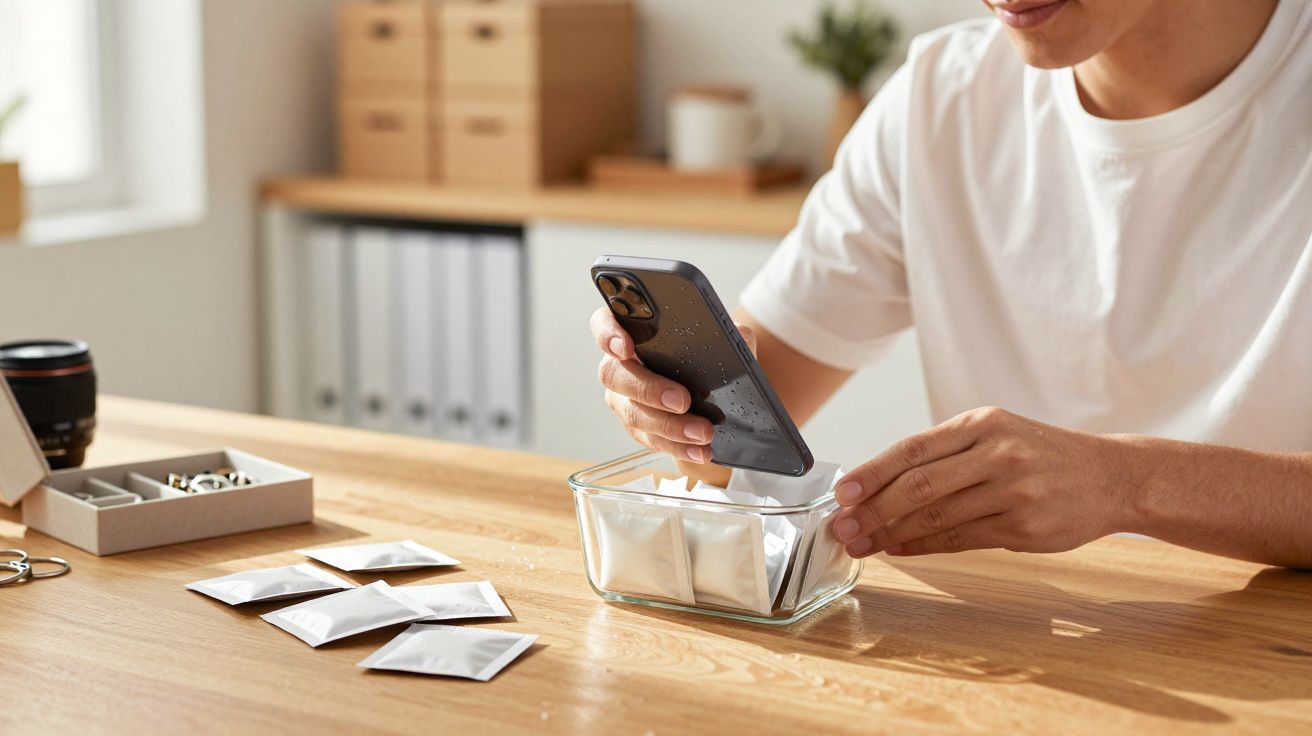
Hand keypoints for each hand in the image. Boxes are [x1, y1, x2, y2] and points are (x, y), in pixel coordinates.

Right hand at [590, 306, 756, 463]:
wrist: (716, 387)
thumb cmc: (708, 353)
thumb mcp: (722, 337)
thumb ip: (727, 332)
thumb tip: (739, 336)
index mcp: (630, 330)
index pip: (604, 324)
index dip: (608, 335)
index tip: (626, 348)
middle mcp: (618, 365)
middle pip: (615, 375)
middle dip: (648, 389)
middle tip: (681, 400)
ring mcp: (623, 399)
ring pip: (633, 414)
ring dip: (669, 426)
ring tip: (702, 432)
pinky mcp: (638, 428)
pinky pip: (651, 440)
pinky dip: (678, 447)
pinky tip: (700, 451)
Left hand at [830, 406, 1141, 557]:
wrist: (1112, 476)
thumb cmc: (1042, 454)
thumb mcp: (996, 434)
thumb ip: (945, 454)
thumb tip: (879, 483)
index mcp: (983, 423)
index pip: (913, 449)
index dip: (872, 473)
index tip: (843, 494)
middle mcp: (997, 453)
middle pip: (919, 486)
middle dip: (873, 510)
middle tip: (842, 527)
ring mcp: (1013, 492)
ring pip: (936, 517)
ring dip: (891, 534)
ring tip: (862, 543)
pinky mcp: (1023, 528)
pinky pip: (961, 540)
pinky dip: (924, 547)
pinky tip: (900, 549)